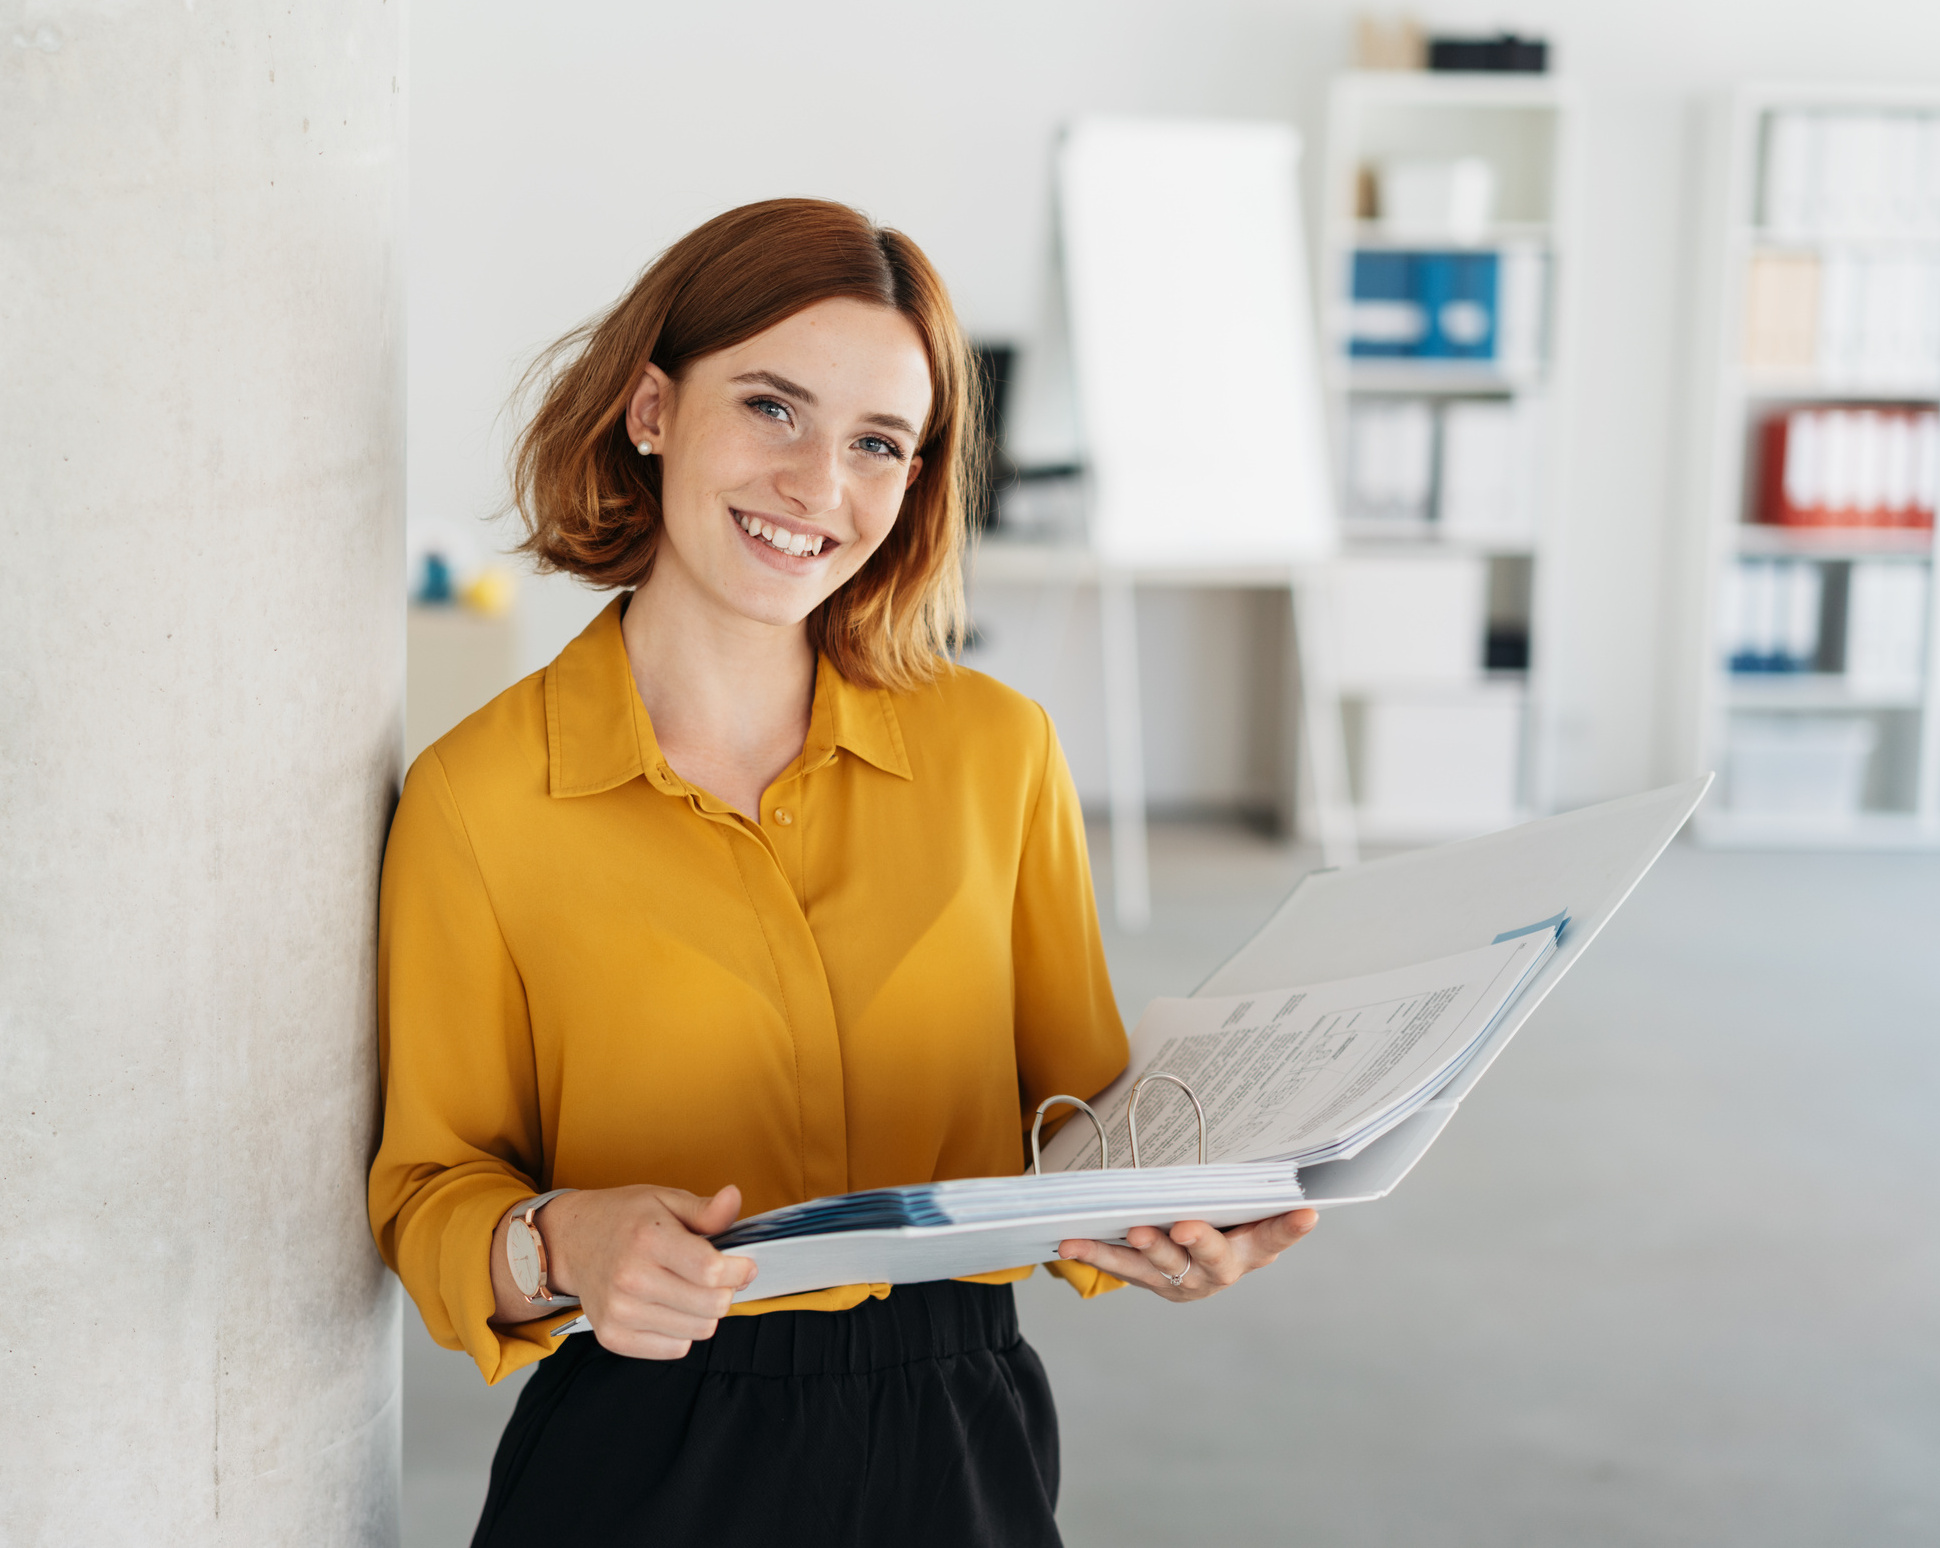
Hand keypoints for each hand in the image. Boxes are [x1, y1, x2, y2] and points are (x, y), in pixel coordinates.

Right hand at [491, 1184, 755, 1358]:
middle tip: (718, 1278)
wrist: (572, 1241)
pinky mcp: (613, 1336)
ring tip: (691, 1290)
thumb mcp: (666, 1200)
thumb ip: (706, 1208)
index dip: (739, 1269)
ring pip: (698, 1330)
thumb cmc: (625, 1218)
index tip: (744, 1264)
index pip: (712, 1270)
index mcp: (648, 1237)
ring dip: (705, 1312)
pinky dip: (682, 1331)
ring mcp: (619, 1311)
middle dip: (727, 1291)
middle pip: (711, 1305)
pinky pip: (674, 1348)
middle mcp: (631, 1277)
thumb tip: (734, 1197)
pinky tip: (670, 1307)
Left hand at [1056, 1209, 1317, 1301]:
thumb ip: (1241, 1187)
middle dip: (1199, 1242)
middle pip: (1214, 1259)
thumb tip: (1260, 1136)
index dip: (1290, 1228)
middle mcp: (1221, 1270)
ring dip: (1144, 1249)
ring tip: (1132, 1231)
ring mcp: (1185, 1281)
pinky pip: (1122, 1267)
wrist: (1192, 1258)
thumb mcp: (1236, 1204)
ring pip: (1163, 1267)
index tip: (1306, 1212)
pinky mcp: (1151, 1282)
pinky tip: (1072, 1242)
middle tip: (1185, 1229)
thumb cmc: (1221, 1218)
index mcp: (1252, 1247)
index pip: (1276, 1236)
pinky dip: (1097, 1252)